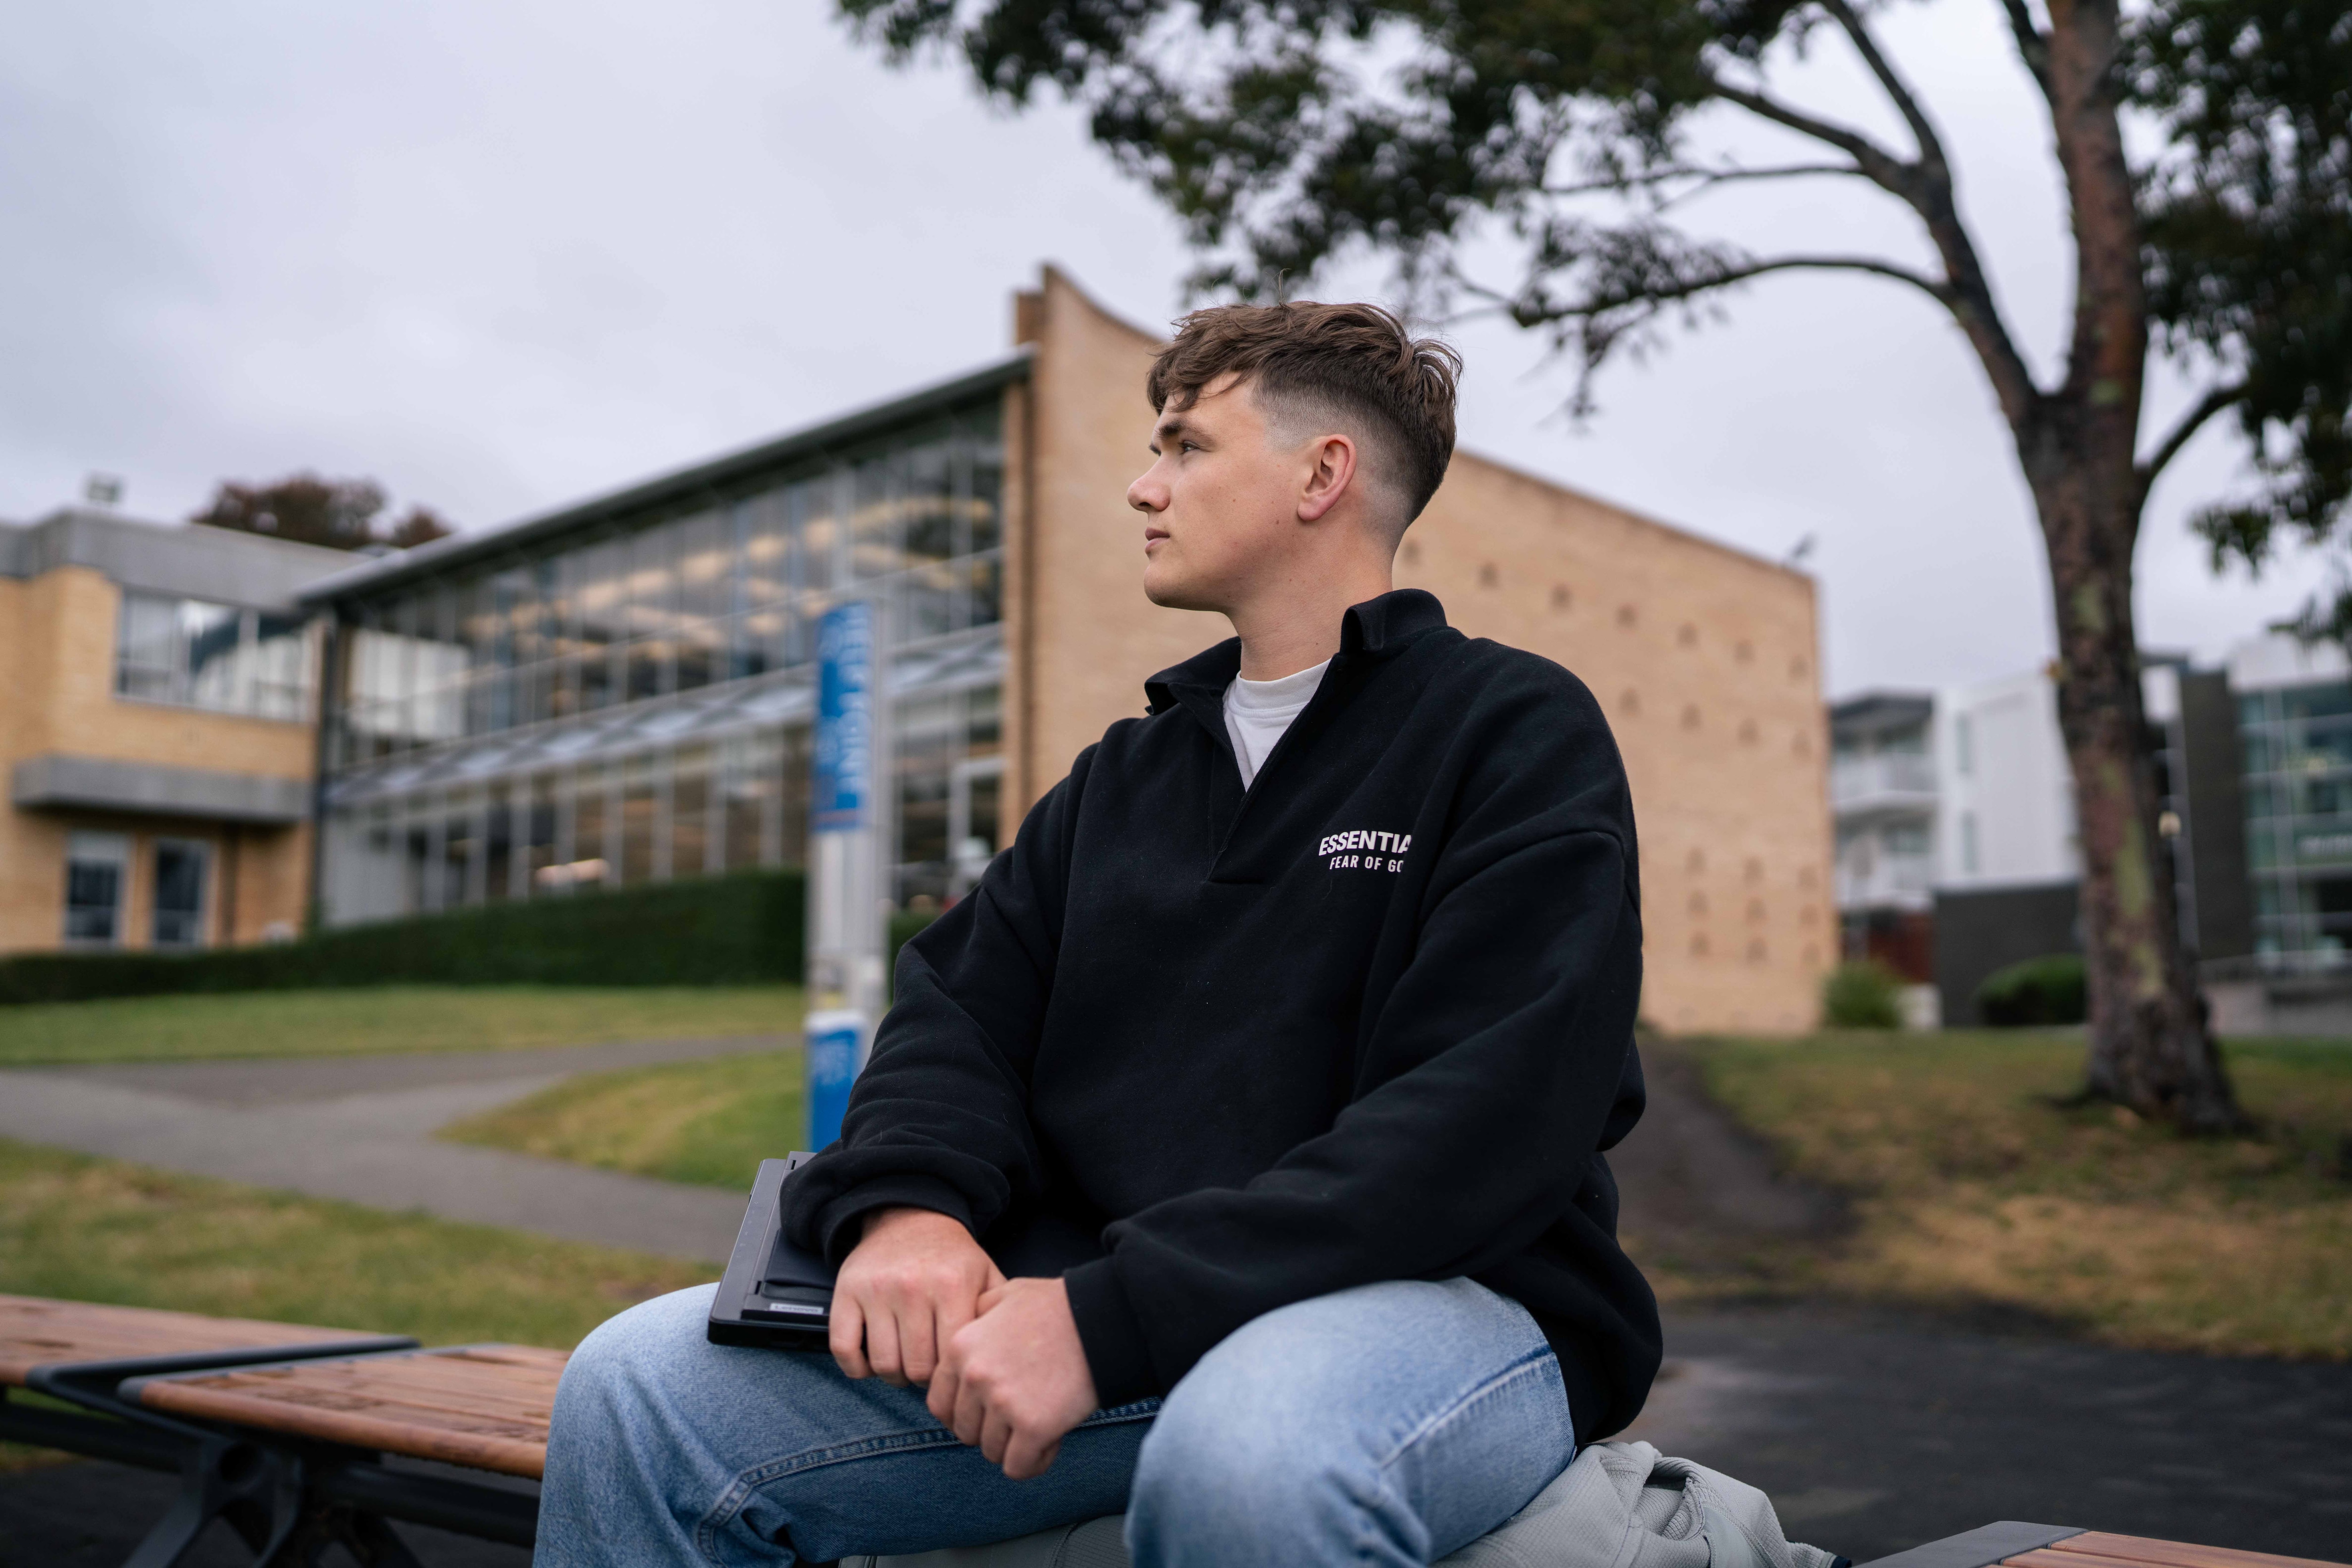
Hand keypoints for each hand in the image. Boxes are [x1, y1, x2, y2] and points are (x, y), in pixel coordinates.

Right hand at [831, 1207, 1004, 1387]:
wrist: (910, 1216)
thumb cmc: (951, 1257)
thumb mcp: (985, 1274)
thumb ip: (997, 1313)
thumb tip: (1005, 1355)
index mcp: (952, 1286)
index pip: (952, 1358)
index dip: (953, 1372)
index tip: (952, 1369)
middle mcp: (912, 1287)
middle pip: (917, 1368)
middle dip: (924, 1379)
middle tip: (927, 1368)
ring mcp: (876, 1290)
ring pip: (883, 1364)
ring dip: (893, 1375)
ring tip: (904, 1362)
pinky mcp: (846, 1291)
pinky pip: (843, 1349)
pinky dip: (856, 1367)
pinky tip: (871, 1361)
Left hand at [929, 1277, 1098, 1480]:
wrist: (1102, 1320)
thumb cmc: (1058, 1306)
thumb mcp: (1007, 1295)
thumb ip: (978, 1313)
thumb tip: (969, 1328)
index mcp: (962, 1348)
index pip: (939, 1404)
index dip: (962, 1414)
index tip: (985, 1414)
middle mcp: (975, 1377)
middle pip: (965, 1432)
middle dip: (989, 1430)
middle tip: (1017, 1418)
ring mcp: (1003, 1404)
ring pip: (991, 1452)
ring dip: (1013, 1446)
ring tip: (1039, 1425)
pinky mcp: (1034, 1427)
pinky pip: (1019, 1467)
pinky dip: (1034, 1461)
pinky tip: (1052, 1441)